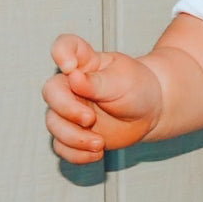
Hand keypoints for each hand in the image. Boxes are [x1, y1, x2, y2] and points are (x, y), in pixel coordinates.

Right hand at [43, 34, 163, 162]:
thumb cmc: (138, 88)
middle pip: (51, 93)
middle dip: (67, 109)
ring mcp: (70, 110)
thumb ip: (98, 81)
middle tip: (89, 119)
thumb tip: (74, 77)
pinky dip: (75, 154)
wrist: (151, 111)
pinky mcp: (74, 133)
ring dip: (73, 137)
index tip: (72, 67)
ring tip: (99, 143)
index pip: (64, 47)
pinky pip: (61, 146)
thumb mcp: (124, 81)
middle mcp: (71, 85)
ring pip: (53, 124)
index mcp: (85, 63)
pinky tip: (96, 154)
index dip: (61, 54)